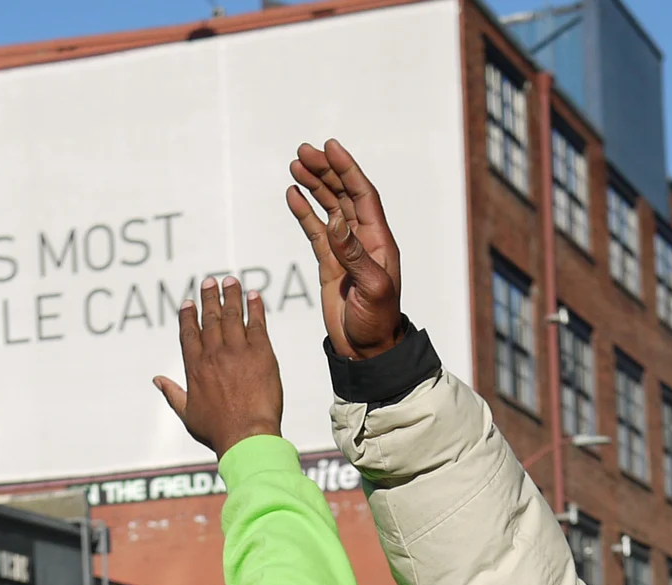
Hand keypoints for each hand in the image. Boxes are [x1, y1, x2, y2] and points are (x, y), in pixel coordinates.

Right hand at [153, 276, 283, 459]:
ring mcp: (237, 351)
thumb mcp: (188, 414)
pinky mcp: (260, 353)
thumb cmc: (218, 430)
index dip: (189, 316)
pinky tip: (254, 296)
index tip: (188, 302)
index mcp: (195, 367)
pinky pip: (257, 323)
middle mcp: (214, 354)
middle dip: (209, 297)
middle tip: (210, 281)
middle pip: (210, 318)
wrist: (246, 435)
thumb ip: (172, 393)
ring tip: (230, 281)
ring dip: (231, 295)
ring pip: (232, 315)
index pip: (189, 333)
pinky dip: (255, 307)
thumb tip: (157, 380)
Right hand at [286, 139, 404, 359]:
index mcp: (378, 241)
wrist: (367, 349)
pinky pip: (315, 231)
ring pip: (328, 208)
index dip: (347, 170)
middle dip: (324, 172)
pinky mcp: (330, 263)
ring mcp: (345, 250)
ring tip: (295, 166)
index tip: (330, 148)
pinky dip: (304, 213)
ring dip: (313, 186)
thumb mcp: (371, 289)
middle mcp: (362, 240)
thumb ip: (354, 256)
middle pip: (343, 195)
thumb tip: (335, 222)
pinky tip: (292, 196)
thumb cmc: (377, 322)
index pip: (362, 195)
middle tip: (302, 152)